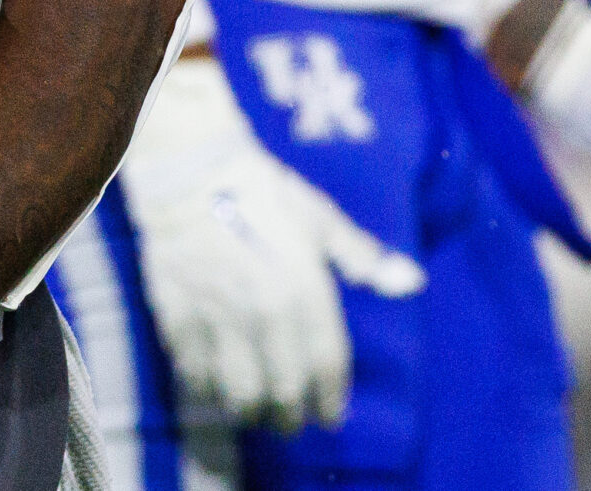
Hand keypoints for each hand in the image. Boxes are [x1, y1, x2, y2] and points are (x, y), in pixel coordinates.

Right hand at [117, 57, 422, 432]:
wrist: (189, 168)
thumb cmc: (263, 190)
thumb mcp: (320, 218)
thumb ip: (363, 258)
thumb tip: (412, 282)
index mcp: (304, 289)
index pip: (326, 364)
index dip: (331, 398)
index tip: (331, 416)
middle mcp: (264, 312)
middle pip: (283, 389)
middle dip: (290, 415)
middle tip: (291, 423)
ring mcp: (218, 316)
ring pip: (237, 389)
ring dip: (249, 410)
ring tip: (253, 413)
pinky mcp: (178, 313)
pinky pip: (192, 369)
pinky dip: (204, 387)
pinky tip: (211, 387)